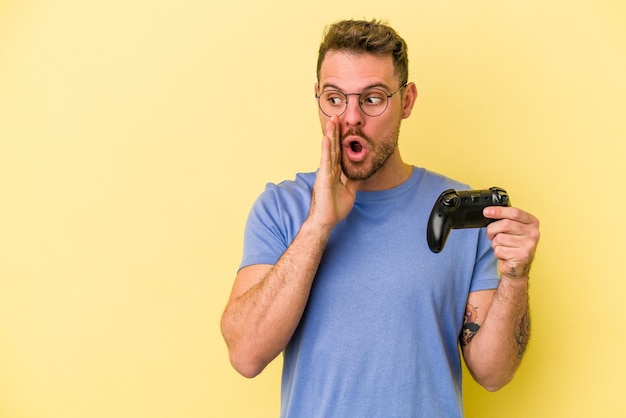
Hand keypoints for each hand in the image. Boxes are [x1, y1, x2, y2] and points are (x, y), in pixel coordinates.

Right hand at [308, 115, 360, 229]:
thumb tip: (359, 172)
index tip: (342, 126)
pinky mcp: (323, 178)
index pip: (338, 152)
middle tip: (336, 116)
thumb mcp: (349, 191)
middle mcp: (328, 170)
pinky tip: (327, 138)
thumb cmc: (334, 208)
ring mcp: (325, 173)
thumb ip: (352, 180)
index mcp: (334, 172)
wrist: (325, 221)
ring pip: (329, 150)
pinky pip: (325, 161)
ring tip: (332, 121)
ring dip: (330, 135)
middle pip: (333, 147)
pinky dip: (326, 149)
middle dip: (335, 131)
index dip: (340, 139)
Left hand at [484, 206, 539, 278]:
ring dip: (495, 243)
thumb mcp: (513, 229)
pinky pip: (499, 250)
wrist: (518, 267)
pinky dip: (497, 253)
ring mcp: (529, 245)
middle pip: (505, 224)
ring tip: (503, 247)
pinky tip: (505, 255)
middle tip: (491, 235)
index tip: (486, 212)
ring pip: (500, 238)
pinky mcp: (522, 256)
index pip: (515, 212)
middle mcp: (533, 233)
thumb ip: (506, 220)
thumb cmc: (514, 246)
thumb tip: (489, 212)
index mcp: (532, 223)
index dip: (499, 211)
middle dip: (492, 229)